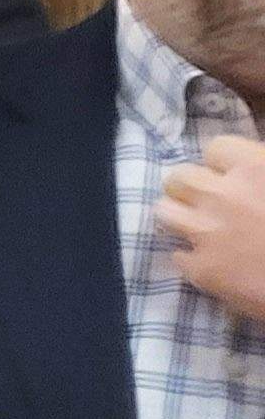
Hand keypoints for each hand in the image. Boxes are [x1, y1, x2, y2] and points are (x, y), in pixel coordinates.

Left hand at [159, 134, 264, 319]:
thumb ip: (262, 168)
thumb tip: (247, 171)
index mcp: (256, 168)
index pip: (214, 149)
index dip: (223, 165)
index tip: (234, 178)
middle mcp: (224, 195)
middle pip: (179, 177)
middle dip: (192, 188)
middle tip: (210, 203)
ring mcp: (207, 233)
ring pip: (164, 211)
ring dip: (180, 217)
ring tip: (201, 227)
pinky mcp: (202, 270)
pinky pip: (176, 254)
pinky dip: (192, 257)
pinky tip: (214, 261)